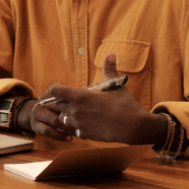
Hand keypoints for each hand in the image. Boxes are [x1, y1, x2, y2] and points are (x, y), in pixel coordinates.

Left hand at [29, 54, 166, 144]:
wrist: (133, 127)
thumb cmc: (125, 105)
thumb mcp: (116, 85)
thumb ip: (109, 69)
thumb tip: (110, 54)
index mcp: (80, 96)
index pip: (55, 91)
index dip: (57, 88)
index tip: (63, 87)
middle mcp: (76, 110)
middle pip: (58, 104)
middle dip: (64, 101)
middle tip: (75, 100)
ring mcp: (78, 124)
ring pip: (63, 118)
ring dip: (68, 115)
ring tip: (80, 112)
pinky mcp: (84, 134)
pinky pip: (73, 130)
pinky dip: (76, 126)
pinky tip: (87, 123)